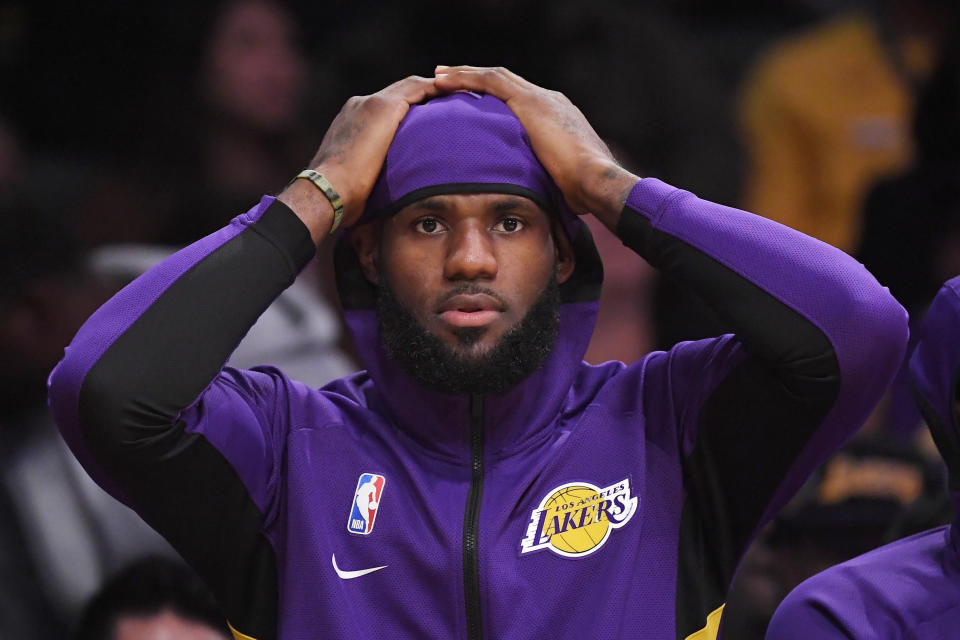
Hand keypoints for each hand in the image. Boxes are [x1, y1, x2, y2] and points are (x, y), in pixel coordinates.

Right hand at [281, 75, 441, 241]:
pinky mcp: (382, 107)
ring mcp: (370, 103)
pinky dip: (437, 89)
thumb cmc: (340, 196)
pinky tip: (457, 94)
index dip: (411, 110)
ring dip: (436, 89)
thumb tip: (386, 192)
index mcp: (351, 121)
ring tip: (460, 94)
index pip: (387, 108)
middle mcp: (359, 106)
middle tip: (452, 101)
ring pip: (411, 86)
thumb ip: (373, 173)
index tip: (431, 118)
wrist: (326, 190)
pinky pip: (418, 88)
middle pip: (401, 92)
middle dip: (426, 95)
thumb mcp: (358, 179)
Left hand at [434, 65, 639, 228]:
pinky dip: (464, 78)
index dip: (493, 103)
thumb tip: (530, 200)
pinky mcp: (529, 101)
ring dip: (464, 76)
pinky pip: (489, 81)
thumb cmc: (581, 192)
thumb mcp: (556, 184)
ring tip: (438, 77)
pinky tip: (441, 80)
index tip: (472, 107)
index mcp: (556, 118)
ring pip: (494, 77)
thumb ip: (540, 181)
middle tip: (447, 82)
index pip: (517, 104)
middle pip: (504, 85)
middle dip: (475, 82)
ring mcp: (539, 98)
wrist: (595, 180)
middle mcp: (548, 101)